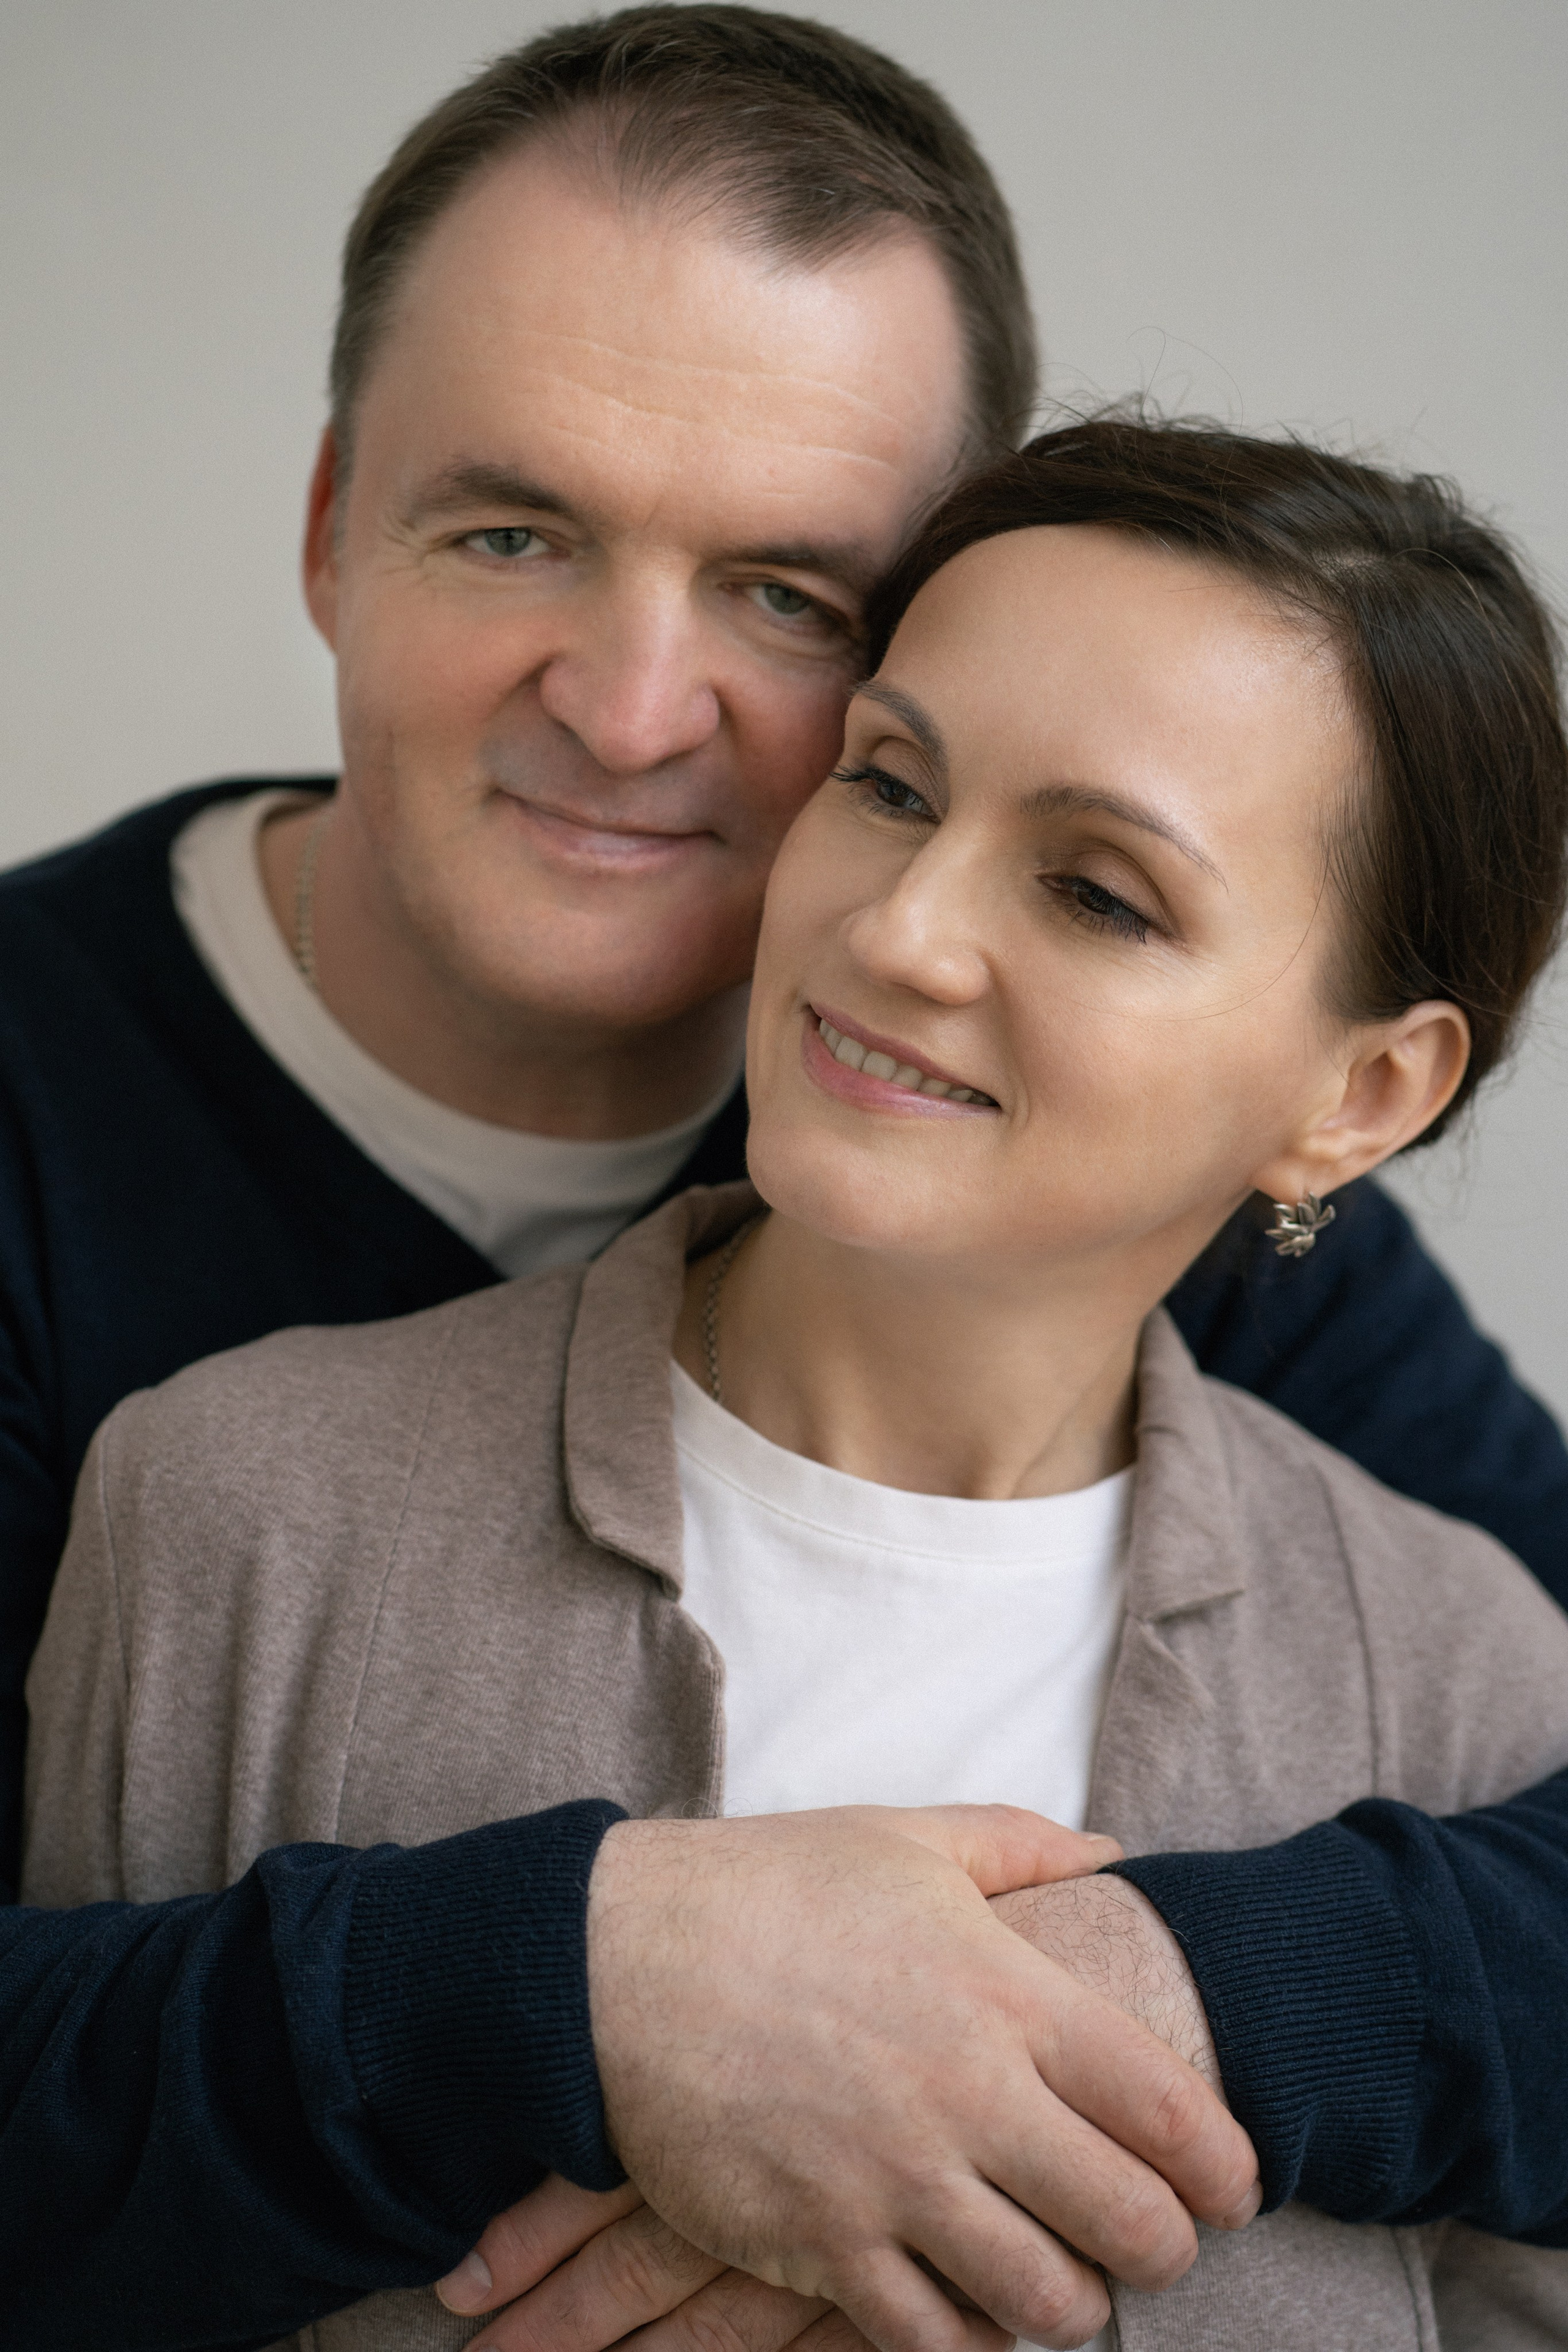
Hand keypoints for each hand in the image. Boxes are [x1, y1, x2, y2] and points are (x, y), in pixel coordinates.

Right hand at [444, 1806, 1255, 2351]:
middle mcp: (969, 2097)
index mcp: (1006, 1995)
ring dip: (1072, 2306)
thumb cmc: (766, 1886)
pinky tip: (969, 2310)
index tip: (1234, 2188)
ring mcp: (895, 2181)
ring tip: (1066, 2284)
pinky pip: (931, 2340)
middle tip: (1156, 2243)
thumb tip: (1112, 1852)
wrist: (612, 1959)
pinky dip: (968, 2340)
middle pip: (1131, 2226)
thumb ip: (1021, 1845)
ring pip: (1044, 2303)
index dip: (1226, 2167)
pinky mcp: (820, 2244)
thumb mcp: (904, 1838)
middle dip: (1166, 2250)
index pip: (1169, 2111)